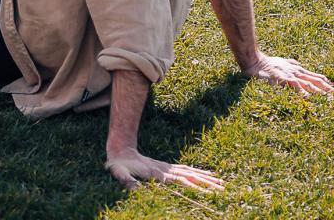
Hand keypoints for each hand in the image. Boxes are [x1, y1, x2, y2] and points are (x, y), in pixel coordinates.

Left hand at [105, 149, 222, 190]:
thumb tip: (134, 189)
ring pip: (190, 172)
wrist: (120, 150)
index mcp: (158, 174)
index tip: (208, 192)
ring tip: (220, 180)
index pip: (180, 181)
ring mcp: (167, 167)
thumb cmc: (118, 165)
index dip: (194, 186)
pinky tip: (205, 174)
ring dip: (205, 176)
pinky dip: (197, 172)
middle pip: (190, 176)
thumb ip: (126, 180)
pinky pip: (185, 170)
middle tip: (223, 187)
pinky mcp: (166, 167)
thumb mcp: (118, 173)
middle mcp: (165, 169)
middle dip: (207, 182)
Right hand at [243, 54, 333, 95]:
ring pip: (305, 83)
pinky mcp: (280, 77)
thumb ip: (291, 63)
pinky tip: (304, 96)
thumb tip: (298, 64)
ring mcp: (288, 75)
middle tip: (333, 93)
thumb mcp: (282, 62)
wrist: (255, 61)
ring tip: (324, 96)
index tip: (332, 87)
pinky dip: (299, 90)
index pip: (314, 76)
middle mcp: (295, 72)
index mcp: (296, 70)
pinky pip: (291, 84)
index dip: (324, 82)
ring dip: (315, 90)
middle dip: (324, 87)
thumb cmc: (267, 63)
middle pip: (313, 80)